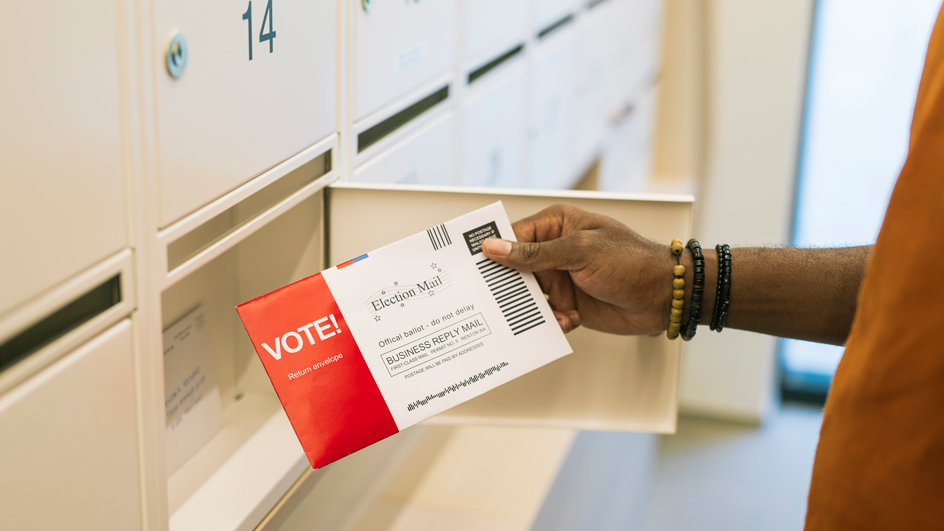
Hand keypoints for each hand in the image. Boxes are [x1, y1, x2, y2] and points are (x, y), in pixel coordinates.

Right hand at [482, 204, 674, 334]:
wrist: (665, 296)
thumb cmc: (632, 262)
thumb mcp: (580, 252)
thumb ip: (535, 253)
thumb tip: (495, 247)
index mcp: (557, 225)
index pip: (513, 235)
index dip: (494, 250)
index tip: (474, 265)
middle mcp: (556, 251)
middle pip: (516, 268)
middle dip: (511, 285)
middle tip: (497, 298)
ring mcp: (562, 278)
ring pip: (529, 295)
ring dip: (535, 308)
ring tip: (548, 311)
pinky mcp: (570, 303)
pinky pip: (546, 314)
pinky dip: (553, 321)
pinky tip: (570, 320)